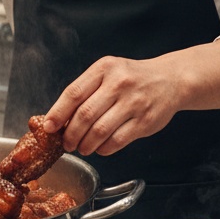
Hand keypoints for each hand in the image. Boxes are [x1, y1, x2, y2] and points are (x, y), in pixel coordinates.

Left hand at [43, 55, 178, 155]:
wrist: (170, 79)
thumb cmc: (132, 78)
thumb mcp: (108, 73)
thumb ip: (86, 91)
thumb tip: (59, 119)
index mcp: (104, 69)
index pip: (74, 93)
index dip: (57, 113)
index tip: (49, 127)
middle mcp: (119, 83)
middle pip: (85, 115)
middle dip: (71, 134)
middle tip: (67, 143)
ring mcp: (134, 102)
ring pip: (100, 131)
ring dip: (86, 145)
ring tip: (82, 148)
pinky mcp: (145, 121)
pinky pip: (117, 140)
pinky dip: (104, 149)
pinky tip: (100, 148)